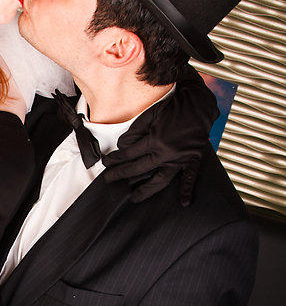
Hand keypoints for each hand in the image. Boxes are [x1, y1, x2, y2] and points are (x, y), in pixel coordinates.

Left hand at [103, 66, 218, 205]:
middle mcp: (167, 152)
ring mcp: (180, 157)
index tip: (107, 163)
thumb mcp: (150, 114)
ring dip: (146, 190)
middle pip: (139, 168)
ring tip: (135, 198)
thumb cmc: (174, 106)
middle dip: (121, 174)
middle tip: (109, 179)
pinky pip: (190, 177)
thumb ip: (135, 131)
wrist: (198, 103)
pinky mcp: (193, 158)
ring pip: (161, 179)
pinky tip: (184, 202)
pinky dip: (187, 189)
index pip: (130, 154)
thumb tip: (122, 146)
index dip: (116, 159)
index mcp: (155, 140)